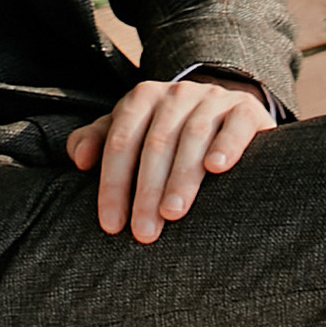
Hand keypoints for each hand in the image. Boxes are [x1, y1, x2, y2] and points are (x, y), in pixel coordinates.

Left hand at [66, 73, 272, 243]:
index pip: (121, 142)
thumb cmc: (169, 131)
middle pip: (155, 143)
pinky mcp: (246, 110)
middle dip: (146, 191)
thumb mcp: (131, 130)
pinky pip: (235, 126)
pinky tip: (215, 168)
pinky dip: (225, 146)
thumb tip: (79, 160)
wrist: (225, 109)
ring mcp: (213, 99)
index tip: (112, 224)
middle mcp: (177, 94)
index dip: (113, 184)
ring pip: (193, 136)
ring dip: (181, 177)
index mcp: (143, 97)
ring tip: (172, 213)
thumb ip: (99, 140)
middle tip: (144, 231)